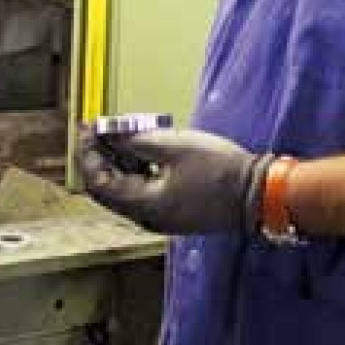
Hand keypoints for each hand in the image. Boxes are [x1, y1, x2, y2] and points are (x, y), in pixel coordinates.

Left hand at [76, 127, 272, 233]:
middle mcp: (147, 217)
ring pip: (126, 187)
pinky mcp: (175, 209)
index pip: (98, 182)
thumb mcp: (171, 146)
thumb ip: (133, 140)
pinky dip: (137, 168)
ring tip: (120, 132)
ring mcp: (161, 216)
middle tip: (99, 128)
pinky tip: (142, 147)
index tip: (87, 127)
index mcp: (142, 206)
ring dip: (119, 160)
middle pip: (108, 187)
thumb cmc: (219, 170)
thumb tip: (107, 133)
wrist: (258, 193)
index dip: (88, 152)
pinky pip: (144, 189)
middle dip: (100, 155)